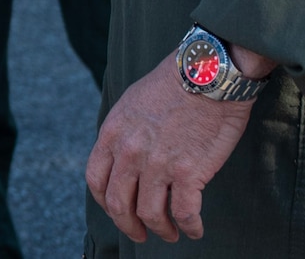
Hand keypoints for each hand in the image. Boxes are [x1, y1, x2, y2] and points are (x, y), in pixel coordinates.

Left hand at [86, 49, 263, 242]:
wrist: (209, 72)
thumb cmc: (176, 82)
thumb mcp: (134, 101)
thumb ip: (124, 131)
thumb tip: (123, 156)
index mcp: (114, 133)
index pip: (96, 179)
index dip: (105, 201)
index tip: (117, 210)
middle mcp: (131, 152)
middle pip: (118, 204)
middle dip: (129, 225)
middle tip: (141, 233)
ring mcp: (158, 164)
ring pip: (150, 214)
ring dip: (161, 230)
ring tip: (171, 233)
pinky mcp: (188, 172)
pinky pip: (184, 213)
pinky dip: (190, 227)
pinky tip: (195, 229)